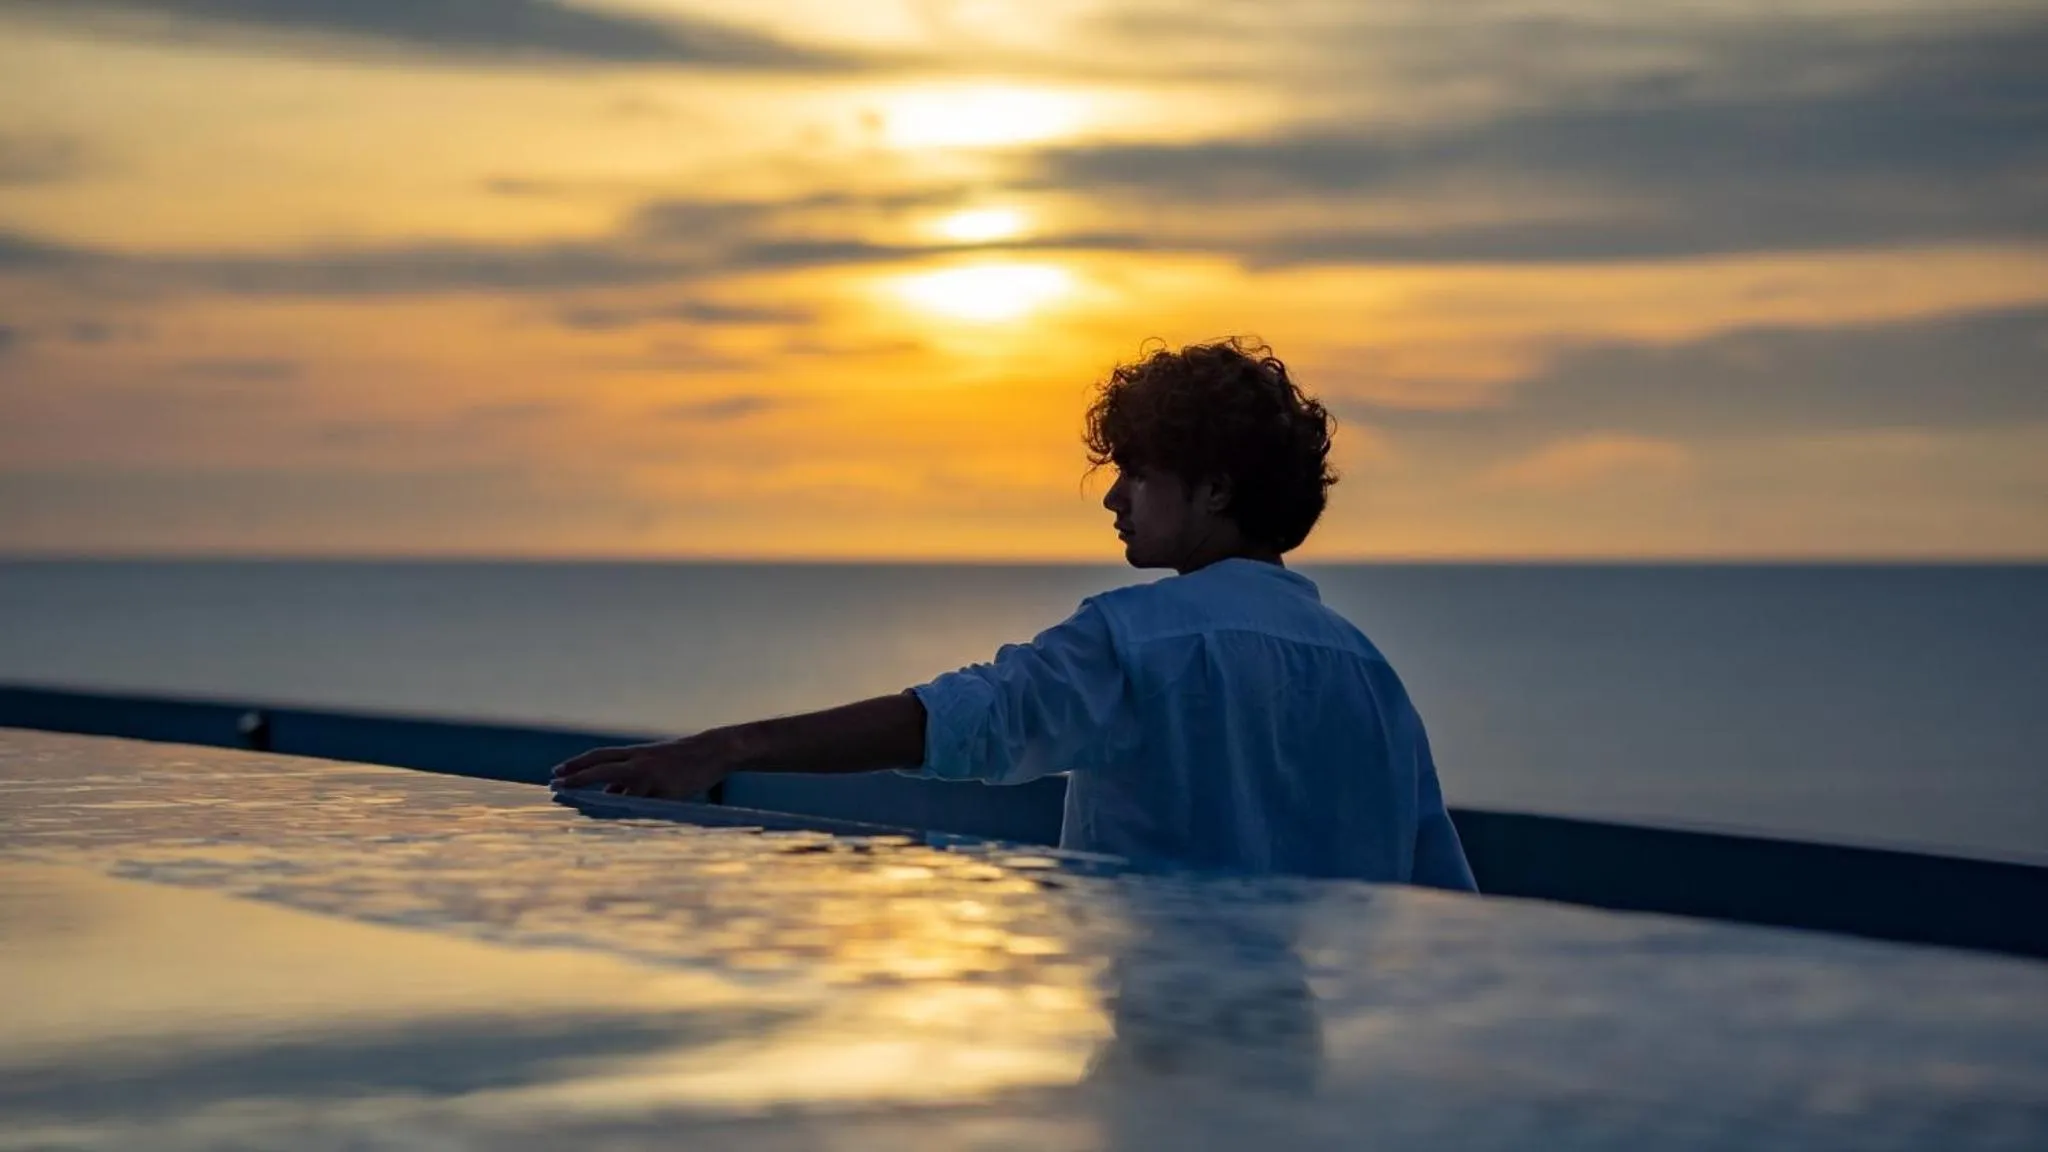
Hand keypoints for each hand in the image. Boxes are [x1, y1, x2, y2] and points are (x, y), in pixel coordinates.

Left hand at [549, 733, 736, 798]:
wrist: (713, 751)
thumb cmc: (680, 759)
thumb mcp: (651, 763)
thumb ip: (629, 779)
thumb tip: (607, 796)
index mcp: (635, 754)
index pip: (598, 757)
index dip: (576, 764)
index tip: (555, 772)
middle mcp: (639, 762)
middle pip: (601, 768)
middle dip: (577, 778)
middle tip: (556, 786)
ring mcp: (653, 776)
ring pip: (621, 791)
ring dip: (600, 801)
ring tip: (581, 811)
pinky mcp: (667, 791)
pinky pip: (645, 805)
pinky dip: (631, 812)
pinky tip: (619, 823)